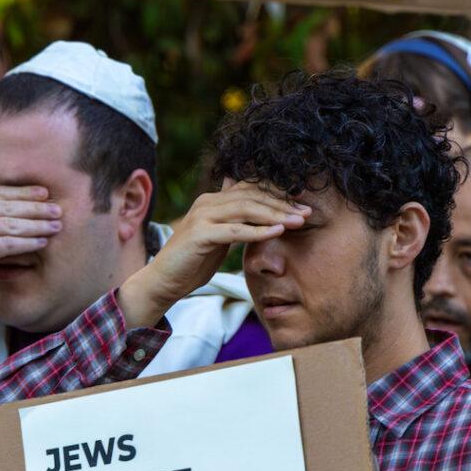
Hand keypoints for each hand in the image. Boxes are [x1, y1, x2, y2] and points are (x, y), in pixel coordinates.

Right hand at [0, 185, 60, 347]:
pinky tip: (42, 243)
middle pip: (5, 205)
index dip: (21, 192)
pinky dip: (28, 243)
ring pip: (10, 223)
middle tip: (57, 208)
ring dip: (37, 224)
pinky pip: (7, 244)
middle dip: (35, 206)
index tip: (42, 193)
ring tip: (56, 225)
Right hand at [117, 181, 305, 328]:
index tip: (302, 203)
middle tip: (307, 212)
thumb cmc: (191, 262)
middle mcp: (207, 203)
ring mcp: (202, 217)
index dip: (277, 194)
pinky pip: (234, 230)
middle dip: (282, 203)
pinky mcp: (200, 235)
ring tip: (298, 221)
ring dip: (275, 214)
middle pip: (252, 196)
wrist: (163, 281)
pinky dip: (258, 230)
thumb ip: (232, 221)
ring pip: (246, 209)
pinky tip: (277, 232)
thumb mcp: (217, 237)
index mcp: (212, 201)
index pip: (250, 189)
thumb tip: (251, 210)